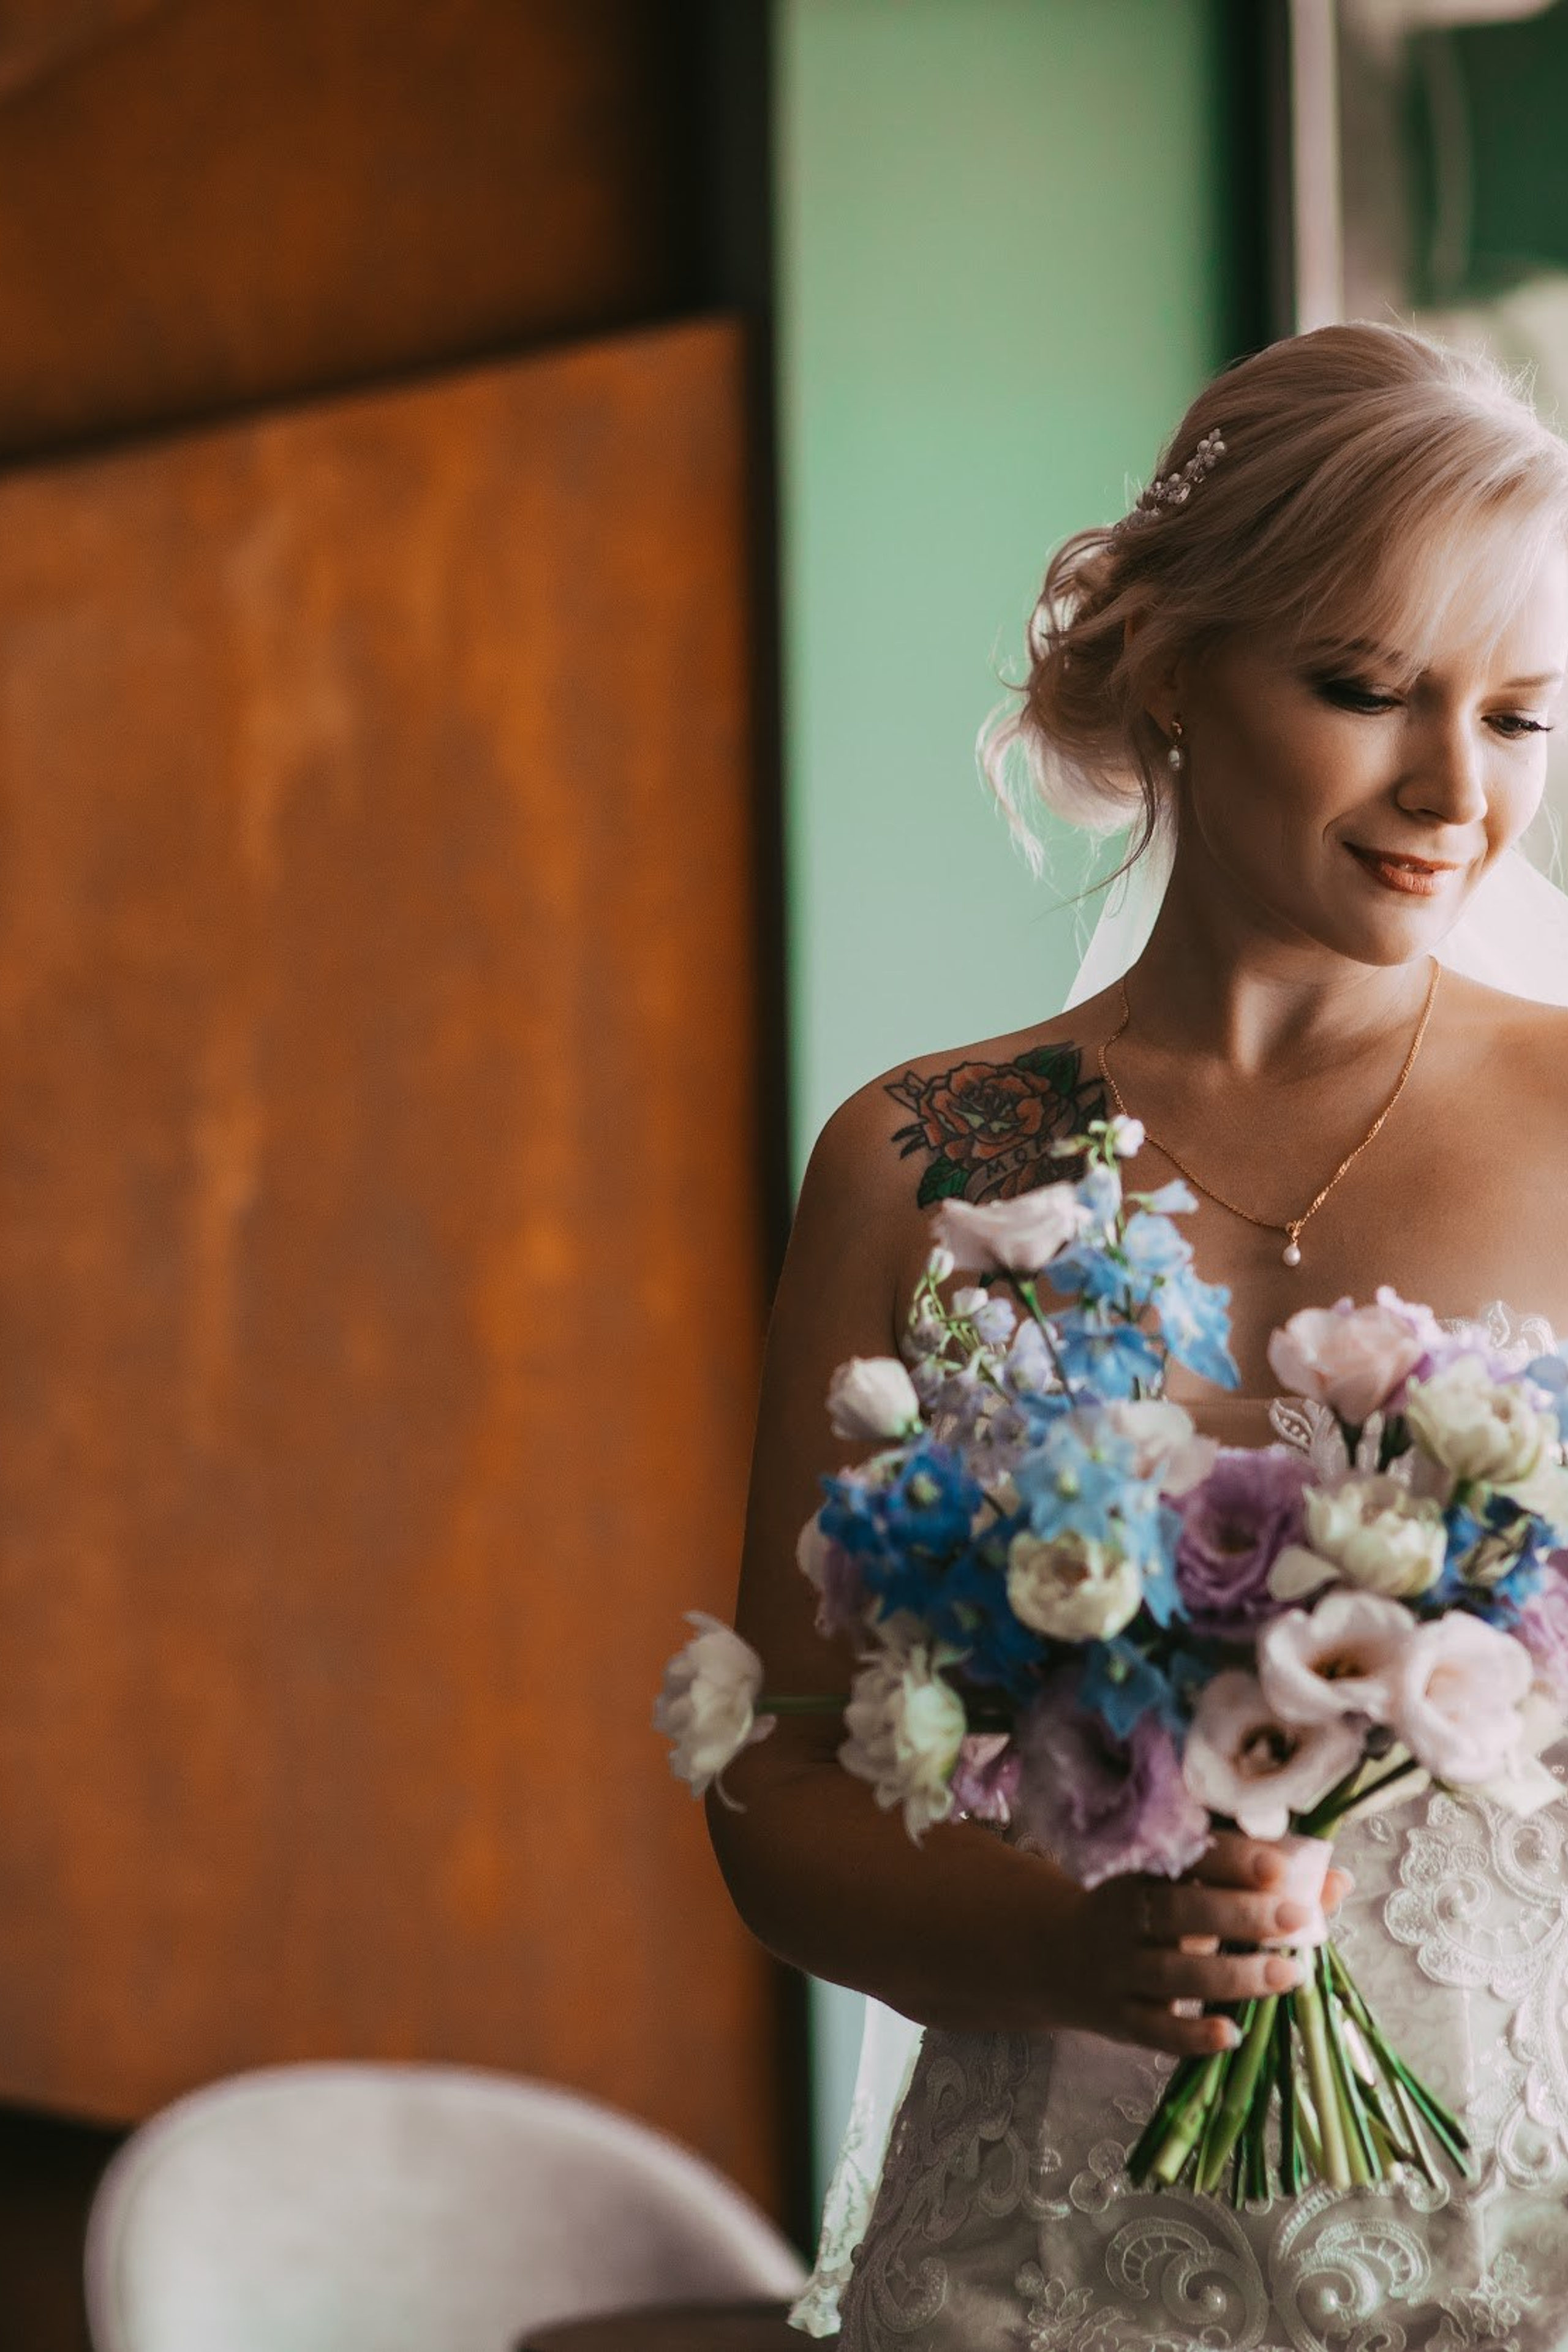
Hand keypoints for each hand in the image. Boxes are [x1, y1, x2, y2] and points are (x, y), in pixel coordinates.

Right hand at [1055, 1831, 1353, 2058]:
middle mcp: (1125, 1914)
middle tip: (1298, 1918)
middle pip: (1179, 1912)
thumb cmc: (1148, 1913)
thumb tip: (1337, 1880)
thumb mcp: (1188, 1887)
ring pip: (1174, 1973)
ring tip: (1291, 1974)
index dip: (1232, 1859)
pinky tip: (1232, 2035)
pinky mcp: (1119, 2018)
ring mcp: (1119, 1968)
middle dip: (1241, 1914)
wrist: (1061, 1955)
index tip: (1279, 1866)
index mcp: (1146, 1869)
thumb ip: (1260, 1883)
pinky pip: (1156, 2029)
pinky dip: (1192, 2035)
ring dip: (1234, 1975)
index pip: (1189, 1857)